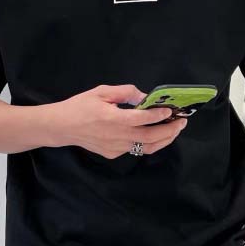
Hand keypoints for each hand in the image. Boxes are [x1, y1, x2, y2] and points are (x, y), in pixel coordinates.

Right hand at [43, 84, 187, 156]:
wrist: (62, 127)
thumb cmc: (80, 106)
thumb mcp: (102, 91)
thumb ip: (125, 92)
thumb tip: (144, 96)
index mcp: (113, 118)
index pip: (142, 119)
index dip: (159, 115)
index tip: (170, 111)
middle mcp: (117, 136)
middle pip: (150, 138)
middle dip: (170, 130)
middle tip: (181, 121)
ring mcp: (116, 148)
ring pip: (146, 147)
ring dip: (164, 139)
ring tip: (174, 130)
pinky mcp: (113, 154)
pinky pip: (135, 148)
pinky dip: (148, 142)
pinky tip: (154, 134)